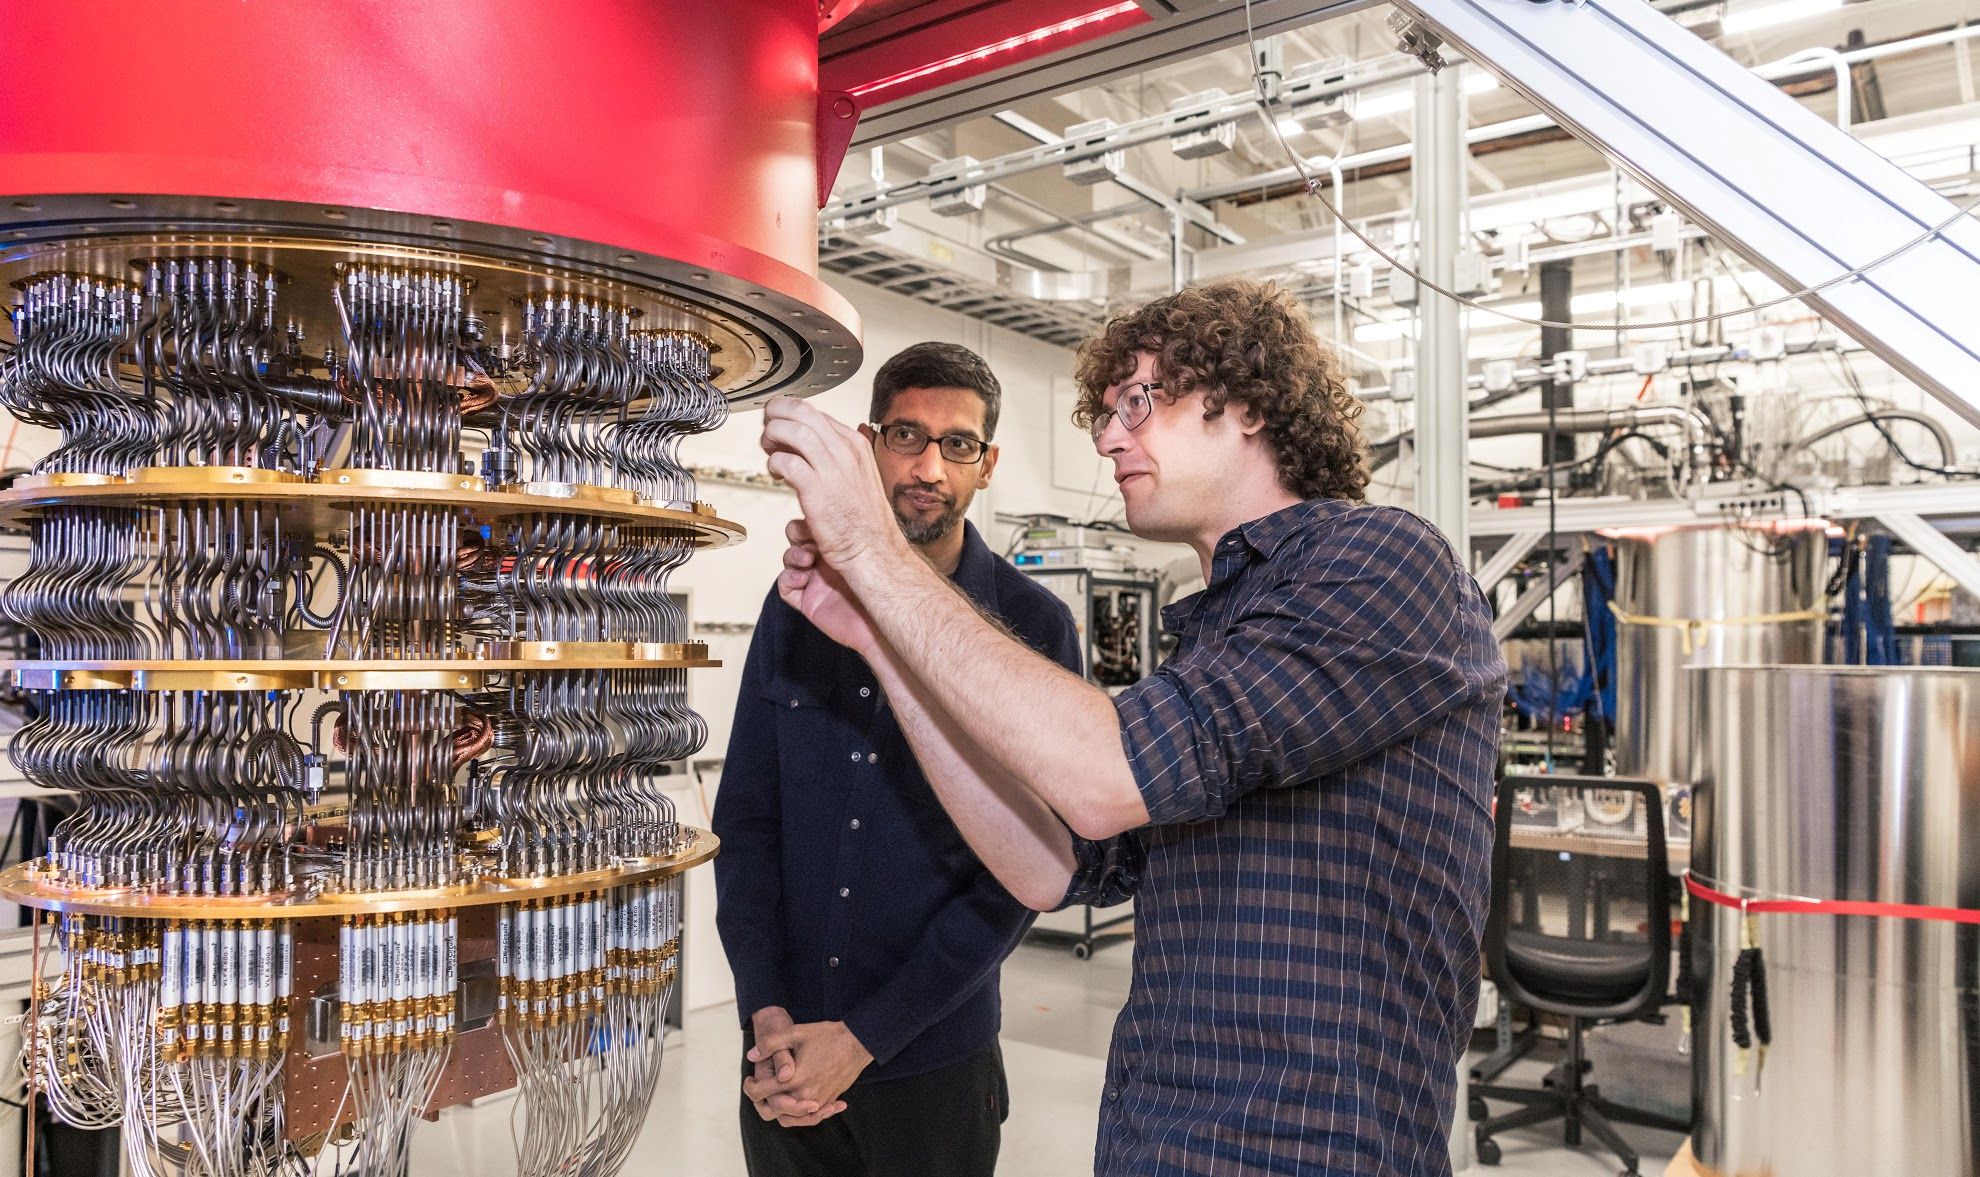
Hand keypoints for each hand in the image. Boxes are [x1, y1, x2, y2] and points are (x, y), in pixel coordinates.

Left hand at [745, 1020, 873, 1126]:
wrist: (858, 1043)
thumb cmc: (827, 1036)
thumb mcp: (796, 1033)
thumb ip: (771, 1044)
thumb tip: (751, 1055)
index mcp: (794, 1078)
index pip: (763, 1092)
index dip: (750, 1088)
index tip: (748, 1080)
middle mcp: (805, 1095)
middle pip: (775, 1110)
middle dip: (763, 1101)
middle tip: (759, 1089)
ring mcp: (818, 1101)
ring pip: (792, 1118)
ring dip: (780, 1111)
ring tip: (774, 1098)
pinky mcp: (828, 1101)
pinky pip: (809, 1117)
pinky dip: (800, 1114)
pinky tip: (797, 1103)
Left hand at [760, 398, 908, 574]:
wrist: (873, 549)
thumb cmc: (862, 520)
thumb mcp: (856, 476)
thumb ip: (834, 457)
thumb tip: (806, 444)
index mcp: (855, 445)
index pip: (815, 413)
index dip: (791, 415)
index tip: (780, 426)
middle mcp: (845, 451)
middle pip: (802, 412)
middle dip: (777, 415)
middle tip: (767, 429)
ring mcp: (832, 469)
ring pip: (793, 430)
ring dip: (773, 435)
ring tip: (768, 448)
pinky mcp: (817, 490)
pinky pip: (787, 461)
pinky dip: (774, 463)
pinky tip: (777, 473)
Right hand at [779, 518, 878, 653]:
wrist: (881, 624)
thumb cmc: (882, 588)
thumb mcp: (866, 550)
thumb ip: (850, 531)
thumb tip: (839, 504)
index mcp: (843, 545)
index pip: (817, 525)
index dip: (810, 519)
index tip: (813, 517)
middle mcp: (828, 561)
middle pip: (798, 539)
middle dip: (797, 535)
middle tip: (808, 538)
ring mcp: (817, 580)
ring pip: (790, 560)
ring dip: (793, 556)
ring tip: (806, 560)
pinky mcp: (809, 601)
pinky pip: (786, 587)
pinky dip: (788, 579)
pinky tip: (802, 578)